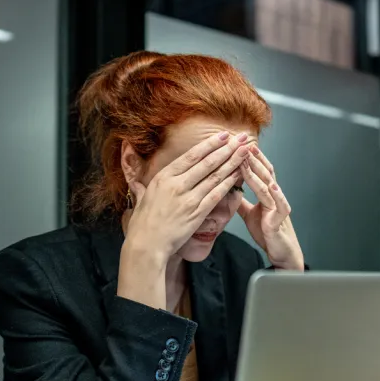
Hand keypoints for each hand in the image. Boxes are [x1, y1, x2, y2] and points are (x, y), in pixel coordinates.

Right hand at [126, 131, 249, 262]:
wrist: (146, 245)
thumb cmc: (142, 224)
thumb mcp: (141, 198)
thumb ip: (141, 184)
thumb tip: (134, 178)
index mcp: (164, 177)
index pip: (192, 155)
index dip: (210, 144)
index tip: (224, 135)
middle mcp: (177, 184)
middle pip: (207, 162)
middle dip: (227, 148)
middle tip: (242, 138)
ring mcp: (188, 198)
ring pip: (215, 176)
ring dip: (232, 162)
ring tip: (245, 151)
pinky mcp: (197, 213)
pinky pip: (217, 194)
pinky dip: (229, 183)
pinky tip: (239, 174)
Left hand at [238, 147, 303, 270]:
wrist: (280, 252)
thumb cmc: (268, 233)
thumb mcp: (250, 215)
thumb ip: (242, 202)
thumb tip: (231, 191)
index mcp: (267, 194)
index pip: (260, 171)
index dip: (250, 158)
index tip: (239, 145)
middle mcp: (275, 197)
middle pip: (264, 173)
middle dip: (252, 158)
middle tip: (242, 144)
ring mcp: (279, 207)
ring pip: (268, 185)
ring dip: (258, 171)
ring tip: (249, 159)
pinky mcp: (280, 220)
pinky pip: (279, 205)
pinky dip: (275, 194)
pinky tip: (271, 185)